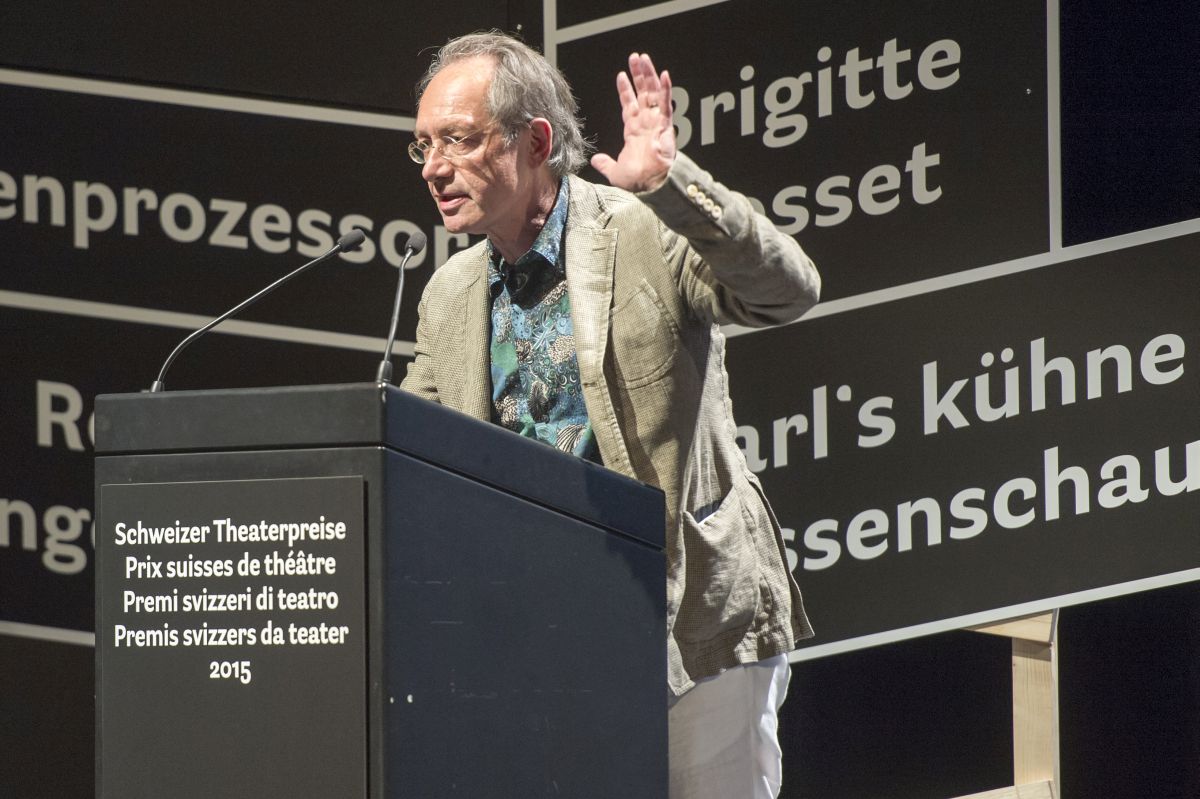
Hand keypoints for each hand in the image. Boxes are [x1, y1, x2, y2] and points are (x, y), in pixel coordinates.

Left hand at [590, 53, 676, 192]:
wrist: (646, 186)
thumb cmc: (635, 182)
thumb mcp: (614, 172)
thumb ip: (605, 163)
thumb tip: (595, 160)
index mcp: (634, 131)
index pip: (629, 105)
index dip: (625, 90)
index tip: (621, 75)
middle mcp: (646, 123)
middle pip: (642, 93)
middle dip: (638, 75)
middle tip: (635, 57)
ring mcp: (655, 122)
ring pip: (653, 93)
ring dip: (649, 75)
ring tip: (643, 58)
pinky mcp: (665, 125)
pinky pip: (666, 104)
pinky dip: (666, 89)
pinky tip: (664, 74)